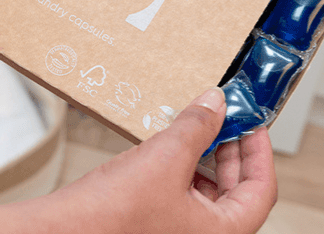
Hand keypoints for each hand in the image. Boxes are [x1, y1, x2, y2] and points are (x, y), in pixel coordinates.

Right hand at [49, 87, 277, 233]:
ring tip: (195, 123)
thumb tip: (216, 103)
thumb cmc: (112, 216)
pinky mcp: (157, 222)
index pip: (261, 189)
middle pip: (236, 188)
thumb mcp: (165, 159)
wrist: (62, 229)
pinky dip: (182, 164)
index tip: (253, 121)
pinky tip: (169, 140)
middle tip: (224, 115)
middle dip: (229, 147)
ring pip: (208, 189)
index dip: (260, 150)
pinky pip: (182, 191)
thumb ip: (197, 127)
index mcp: (221, 233)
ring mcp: (180, 230)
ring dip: (204, 153)